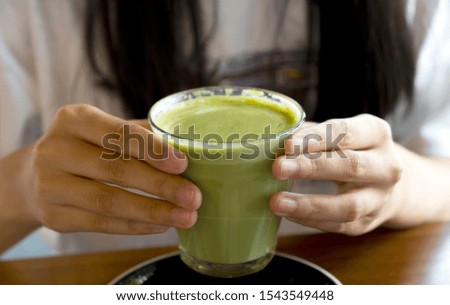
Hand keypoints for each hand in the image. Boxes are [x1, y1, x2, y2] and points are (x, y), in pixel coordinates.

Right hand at [18, 104, 200, 234]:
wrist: (34, 177)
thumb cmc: (86, 148)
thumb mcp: (104, 131)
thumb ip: (140, 135)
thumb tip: (186, 148)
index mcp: (74, 119)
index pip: (118, 134)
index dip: (152, 150)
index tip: (183, 164)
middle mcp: (56, 150)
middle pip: (116, 170)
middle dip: (161, 185)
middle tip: (193, 197)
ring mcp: (50, 185)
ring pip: (109, 202)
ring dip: (153, 211)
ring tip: (185, 217)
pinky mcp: (53, 216)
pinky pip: (101, 224)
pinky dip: (136, 226)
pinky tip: (161, 225)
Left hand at [270, 114, 402, 234]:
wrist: (389, 185)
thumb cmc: (352, 151)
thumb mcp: (339, 134)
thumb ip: (310, 134)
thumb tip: (275, 140)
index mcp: (376, 133)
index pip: (346, 133)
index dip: (316, 139)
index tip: (288, 145)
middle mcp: (386, 166)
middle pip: (351, 166)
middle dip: (311, 167)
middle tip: (278, 169)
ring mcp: (380, 198)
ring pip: (348, 206)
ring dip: (309, 204)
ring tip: (277, 202)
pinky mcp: (368, 222)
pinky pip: (338, 225)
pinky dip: (311, 220)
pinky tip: (289, 213)